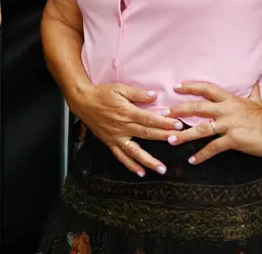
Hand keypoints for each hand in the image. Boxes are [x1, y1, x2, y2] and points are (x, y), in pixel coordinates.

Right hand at [70, 83, 184, 176]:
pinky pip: (121, 156)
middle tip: (178, 142)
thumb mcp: (119, 88)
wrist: (83, 101)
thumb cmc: (102, 93)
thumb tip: (155, 96)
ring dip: (149, 160)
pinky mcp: (110, 142)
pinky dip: (130, 165)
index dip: (165, 122)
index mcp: (127, 111)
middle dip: (164, 138)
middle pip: (147, 134)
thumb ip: (137, 93)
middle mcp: (123, 126)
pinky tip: (141, 172)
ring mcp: (116, 137)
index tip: (178, 125)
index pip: (149, 118)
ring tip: (162, 169)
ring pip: (135, 151)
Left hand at [167, 81, 261, 163]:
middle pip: (198, 107)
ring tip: (171, 140)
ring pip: (202, 128)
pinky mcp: (234, 139)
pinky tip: (192, 160)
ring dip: (184, 135)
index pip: (206, 88)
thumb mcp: (257, 99)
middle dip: (179, 110)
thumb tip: (257, 76)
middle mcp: (226, 110)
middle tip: (165, 115)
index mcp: (230, 99)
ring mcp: (229, 125)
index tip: (176, 87)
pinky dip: (202, 155)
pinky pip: (214, 147)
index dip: (191, 86)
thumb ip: (253, 88)